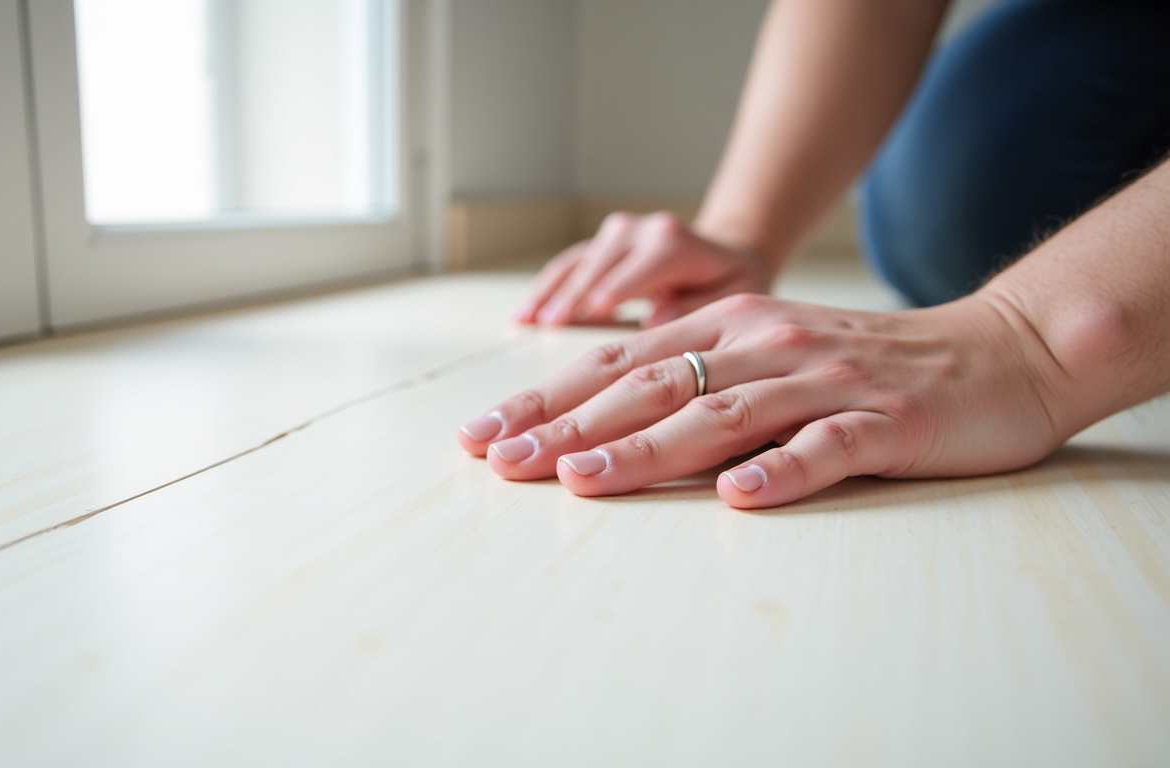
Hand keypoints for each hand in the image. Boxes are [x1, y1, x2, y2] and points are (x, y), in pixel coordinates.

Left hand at [461, 292, 1071, 507]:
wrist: (1001, 352)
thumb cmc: (867, 365)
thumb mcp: (771, 355)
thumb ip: (698, 378)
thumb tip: (598, 423)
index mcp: (733, 326)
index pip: (620, 363)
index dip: (548, 398)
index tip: (484, 435)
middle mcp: (768, 343)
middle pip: (652, 385)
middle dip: (567, 425)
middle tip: (500, 461)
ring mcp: (826, 381)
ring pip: (723, 414)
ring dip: (647, 448)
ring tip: (581, 479)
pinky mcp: (886, 420)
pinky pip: (828, 448)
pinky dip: (783, 471)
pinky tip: (739, 498)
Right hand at [512, 211, 772, 327]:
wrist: (724, 256)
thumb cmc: (730, 283)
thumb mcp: (735, 296)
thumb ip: (701, 307)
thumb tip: (658, 319)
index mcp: (676, 242)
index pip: (642, 264)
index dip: (617, 286)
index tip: (594, 311)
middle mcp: (642, 230)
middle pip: (601, 262)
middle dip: (574, 293)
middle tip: (550, 325)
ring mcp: (615, 236)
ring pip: (576, 263)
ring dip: (550, 292)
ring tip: (526, 322)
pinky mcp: (598, 248)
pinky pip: (567, 268)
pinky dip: (545, 290)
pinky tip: (524, 315)